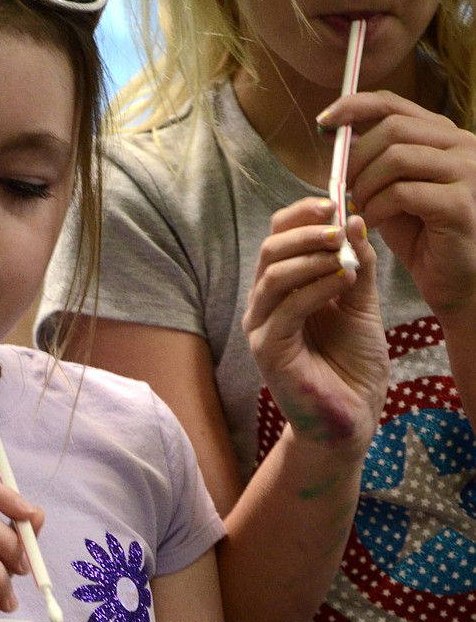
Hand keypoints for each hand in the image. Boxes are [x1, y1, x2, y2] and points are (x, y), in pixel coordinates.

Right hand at [243, 197, 389, 452]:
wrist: (352, 416)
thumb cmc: (351, 364)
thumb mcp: (360, 303)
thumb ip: (356, 263)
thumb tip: (355, 219)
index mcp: (282, 290)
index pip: (278, 238)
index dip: (301, 216)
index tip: (334, 204)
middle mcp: (264, 306)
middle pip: (269, 250)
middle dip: (305, 232)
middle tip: (339, 226)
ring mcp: (261, 329)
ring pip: (273, 275)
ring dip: (310, 257)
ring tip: (344, 255)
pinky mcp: (268, 352)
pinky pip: (285, 308)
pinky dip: (315, 288)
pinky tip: (342, 283)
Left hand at [325, 90, 475, 315]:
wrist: (454, 280)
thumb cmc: (421, 236)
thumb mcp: (390, 189)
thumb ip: (372, 160)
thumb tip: (337, 129)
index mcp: (443, 135)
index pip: (393, 103)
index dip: (353, 107)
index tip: (322, 121)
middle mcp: (461, 144)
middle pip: (392, 128)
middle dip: (356, 157)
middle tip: (342, 187)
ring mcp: (466, 171)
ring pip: (396, 157)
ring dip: (365, 185)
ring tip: (358, 209)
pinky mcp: (459, 202)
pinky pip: (402, 192)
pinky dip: (377, 208)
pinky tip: (371, 224)